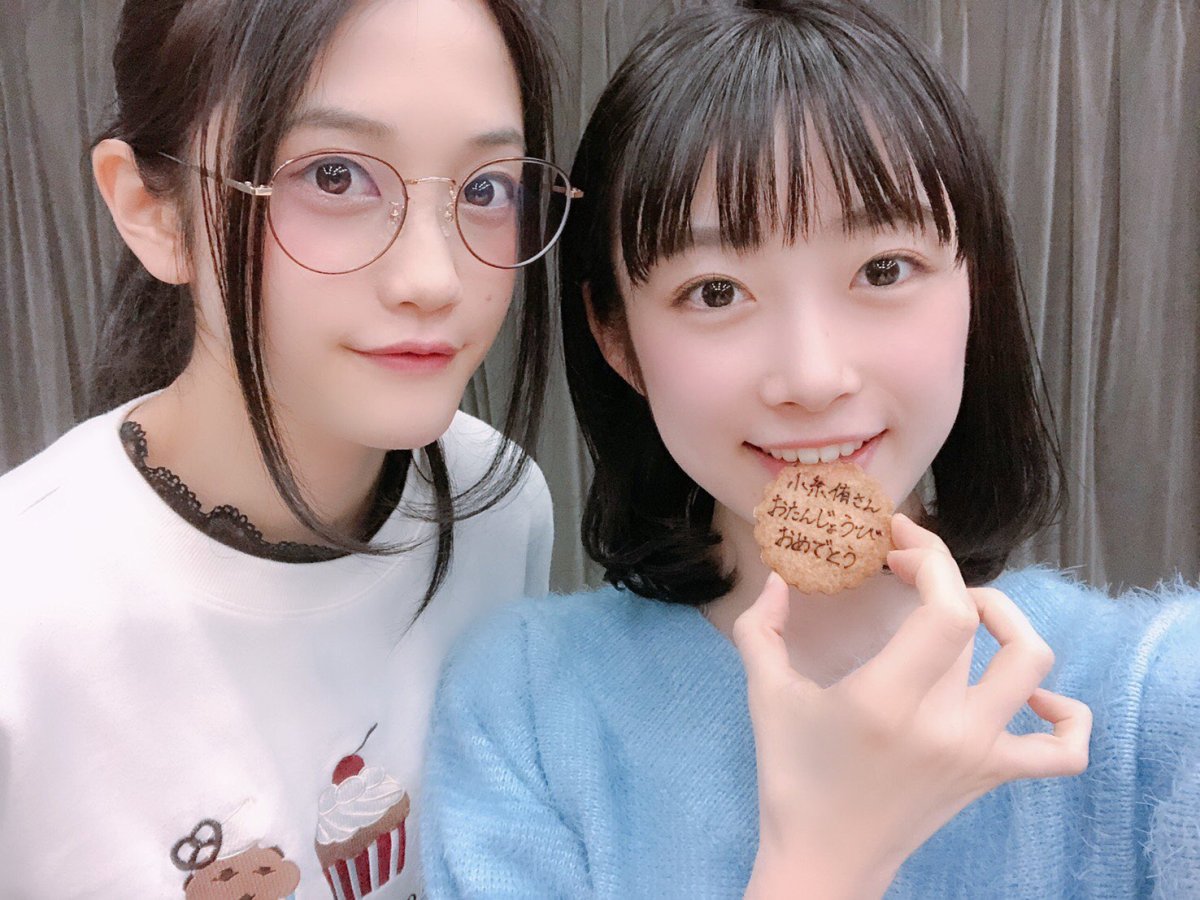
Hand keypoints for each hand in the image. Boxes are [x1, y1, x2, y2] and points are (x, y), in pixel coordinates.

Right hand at [737, 513, 1091, 898]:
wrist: (825, 862)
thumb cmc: (792, 778)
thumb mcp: (765, 695)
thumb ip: (760, 628)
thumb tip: (776, 578)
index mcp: (886, 700)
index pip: (947, 608)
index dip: (930, 558)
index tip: (895, 544)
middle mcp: (944, 724)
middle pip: (981, 621)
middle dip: (946, 574)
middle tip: (908, 569)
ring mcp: (978, 753)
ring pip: (1032, 667)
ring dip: (1008, 623)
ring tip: (970, 614)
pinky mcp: (993, 776)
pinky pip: (1063, 748)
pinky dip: (1065, 715)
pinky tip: (1033, 696)